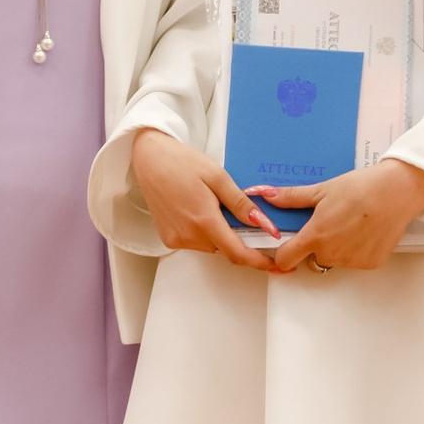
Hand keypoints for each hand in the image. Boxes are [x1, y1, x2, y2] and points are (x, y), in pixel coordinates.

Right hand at [131, 128, 279, 267]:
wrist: (150, 159)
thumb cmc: (182, 163)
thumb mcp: (218, 177)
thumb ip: (241, 204)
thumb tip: (263, 224)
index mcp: (204, 220)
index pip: (237, 253)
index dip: (258, 262)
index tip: (274, 263)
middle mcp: (188, 235)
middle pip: (225, 249)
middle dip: (238, 239)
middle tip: (239, 216)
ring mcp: (176, 239)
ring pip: (211, 247)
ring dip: (219, 234)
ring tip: (212, 205)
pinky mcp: (168, 239)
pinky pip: (196, 242)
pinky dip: (204, 232)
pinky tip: (198, 210)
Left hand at [260, 157, 423, 274]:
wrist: (398, 191)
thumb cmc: (361, 188)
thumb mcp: (323, 189)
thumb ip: (292, 197)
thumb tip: (266, 195)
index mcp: (315, 236)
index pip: (286, 258)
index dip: (283, 253)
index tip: (286, 247)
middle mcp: (331, 254)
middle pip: (313, 257)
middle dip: (316, 244)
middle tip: (331, 222)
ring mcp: (352, 261)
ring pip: (335, 259)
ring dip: (337, 247)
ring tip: (351, 223)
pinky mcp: (370, 263)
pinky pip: (355, 261)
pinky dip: (357, 250)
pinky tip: (366, 231)